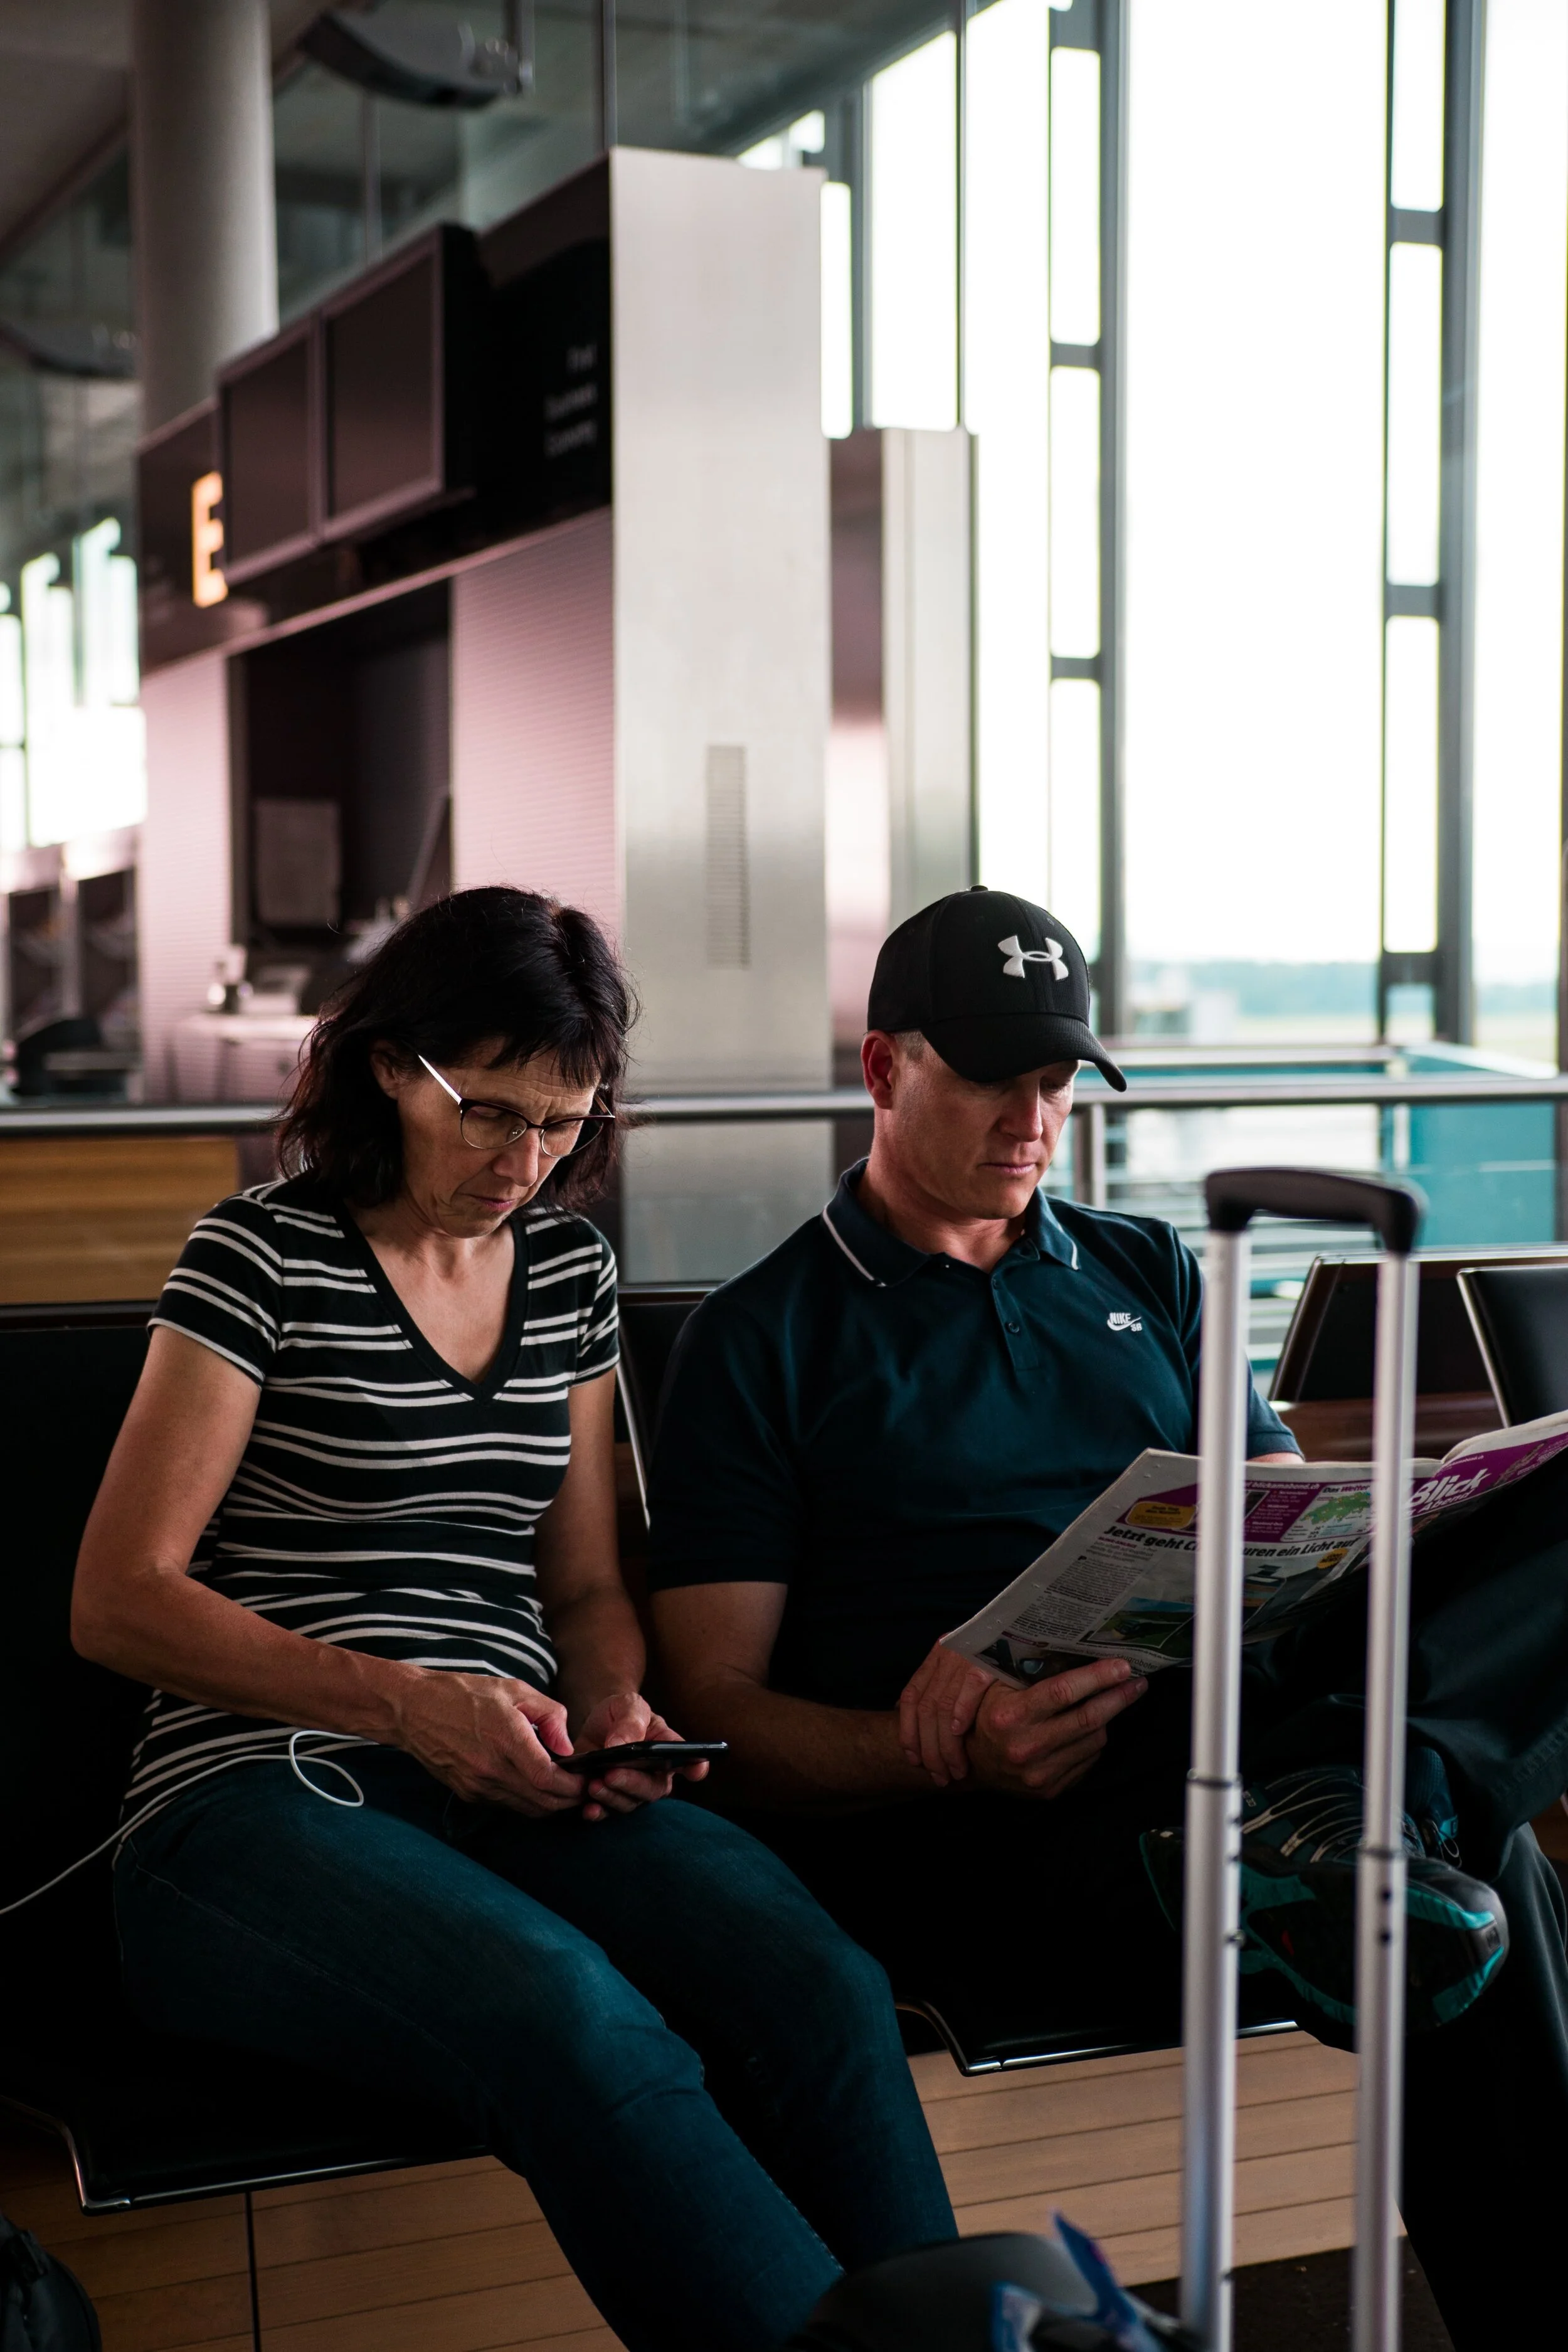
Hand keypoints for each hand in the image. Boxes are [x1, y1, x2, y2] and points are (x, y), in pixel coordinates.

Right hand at [390, 1667, 584, 1815]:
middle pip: (541, 1802)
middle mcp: (490, 1769)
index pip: (547, 1779)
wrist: (414, 1710)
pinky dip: (526, 1801)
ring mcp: (477, 1786)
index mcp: (505, 1739)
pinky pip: (506, 1805)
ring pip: (526, 1809)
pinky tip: (534, 1784)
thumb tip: (568, 1747)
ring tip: (563, 1787)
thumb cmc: (464, 1694)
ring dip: (549, 1804)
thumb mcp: (514, 1689)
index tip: (586, 1779)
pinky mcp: (468, 1794)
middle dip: (568, 1800)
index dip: (573, 1786)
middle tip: (582, 1788)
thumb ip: (549, 1715)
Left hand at [572, 1690, 712, 1821]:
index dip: (696, 1767)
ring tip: (594, 1784)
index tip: (696, 1770)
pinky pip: (608, 1814)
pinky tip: (589, 1809)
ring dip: (611, 1797)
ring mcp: (632, 1790)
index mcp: (667, 1748)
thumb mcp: (626, 1704)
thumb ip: (630, 1720)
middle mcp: (655, 1775)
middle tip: (612, 1773)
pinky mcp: (610, 1800)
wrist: (594, 1725)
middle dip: (632, 1783)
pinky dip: (598, 1814)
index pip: (689, 1760)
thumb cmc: (620, 1713)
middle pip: (653, 1789)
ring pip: (630, 1803)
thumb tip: (618, 1745)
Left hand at [898, 1640, 1001, 1785]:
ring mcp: (966, 1652)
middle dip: (929, 1748)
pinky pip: (970, 1686)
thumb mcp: (964, 1665)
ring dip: (947, 1744)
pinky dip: (963, 1711)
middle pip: (925, 1708)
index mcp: (938, 1654)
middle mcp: (947, 1651)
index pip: (910, 1697)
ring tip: (956, 1769)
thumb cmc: (1002, 1651)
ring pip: (943, 1704)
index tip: (914, 1759)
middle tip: (939, 1775)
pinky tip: (962, 1734)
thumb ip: (940, 1686)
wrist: (1031, 1622)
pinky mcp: (989, 1653)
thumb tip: (901, 1711)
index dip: (908, 1732)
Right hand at [964, 1657, 1147, 1801]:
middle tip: (1137, 1682)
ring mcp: (1040, 1774)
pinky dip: (1092, 1742)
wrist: (972, 1765)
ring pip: (1093, 1741)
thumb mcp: (995, 1687)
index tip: (1122, 1666)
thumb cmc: (987, 1716)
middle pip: (1087, 1718)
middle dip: (1118, 1697)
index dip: (1096, 1677)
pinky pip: (1087, 1761)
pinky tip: (1089, 1729)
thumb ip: (1027, 1672)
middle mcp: (1026, 1748)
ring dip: (1106, 1719)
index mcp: (1011, 1716)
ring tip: (1110, 1702)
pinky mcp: (1050, 1790)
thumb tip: (1073, 1650)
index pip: (1063, 1692)